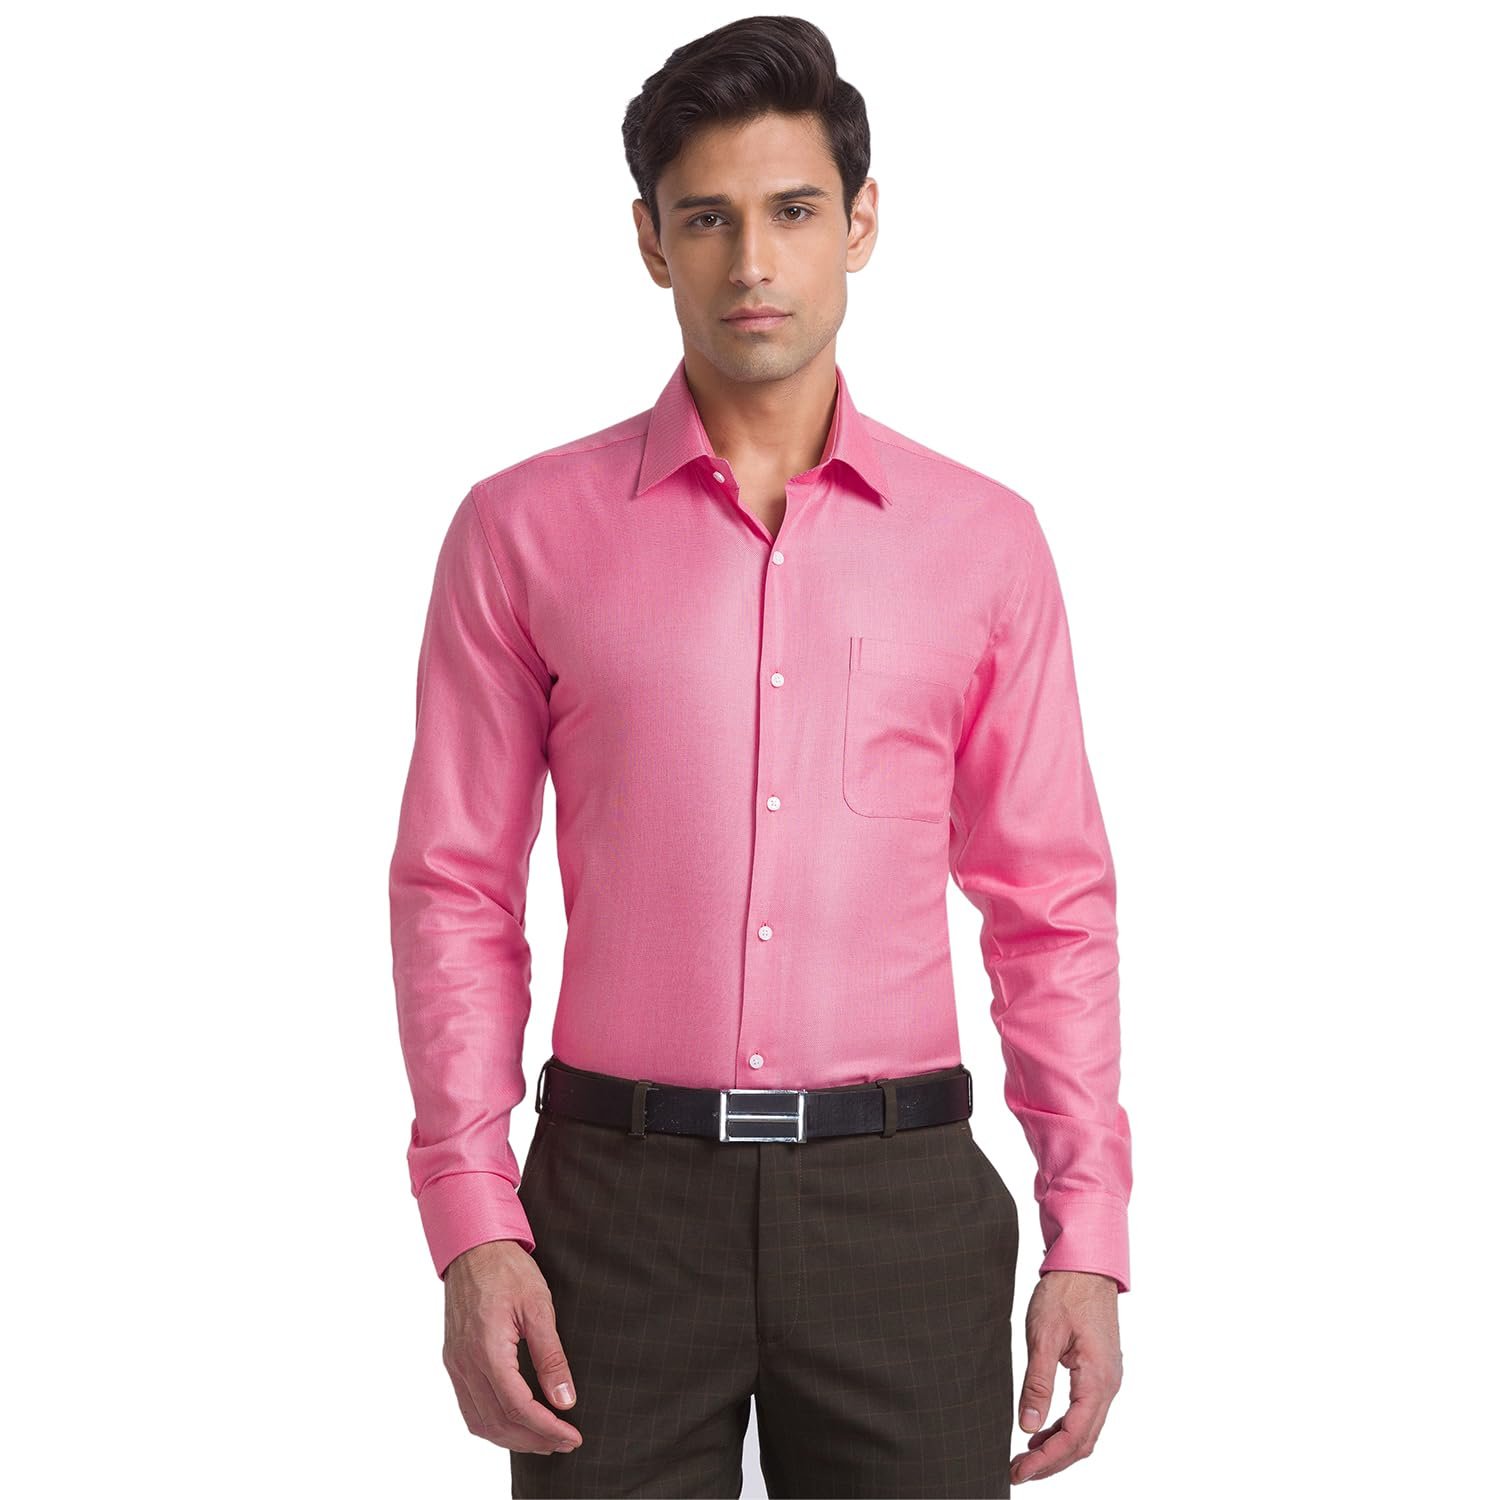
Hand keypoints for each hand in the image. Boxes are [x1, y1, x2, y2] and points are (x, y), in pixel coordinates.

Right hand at [441, 1239, 583, 1454]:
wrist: (474, 1246)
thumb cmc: (508, 1269)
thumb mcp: (539, 1307)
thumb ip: (551, 1357)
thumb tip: (565, 1400)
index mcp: (486, 1349)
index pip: (517, 1408)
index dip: (546, 1428)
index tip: (572, 1436)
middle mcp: (464, 1363)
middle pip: (497, 1423)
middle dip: (533, 1440)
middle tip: (564, 1443)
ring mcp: (455, 1363)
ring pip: (479, 1422)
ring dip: (512, 1438)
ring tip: (544, 1439)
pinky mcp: (453, 1360)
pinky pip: (469, 1407)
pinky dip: (492, 1424)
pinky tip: (515, 1422)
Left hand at [1012, 1270, 1122, 1484]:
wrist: (1086, 1264)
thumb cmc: (1065, 1293)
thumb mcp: (1043, 1336)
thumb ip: (1037, 1383)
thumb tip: (1027, 1426)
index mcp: (1098, 1380)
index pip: (1074, 1437)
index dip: (1047, 1460)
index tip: (1019, 1471)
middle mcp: (1108, 1386)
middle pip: (1083, 1442)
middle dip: (1052, 1462)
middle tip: (1018, 1473)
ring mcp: (1107, 1380)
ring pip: (1086, 1430)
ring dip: (1058, 1448)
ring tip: (1026, 1458)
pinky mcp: (1099, 1372)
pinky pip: (1085, 1412)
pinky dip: (1065, 1429)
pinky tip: (1042, 1431)